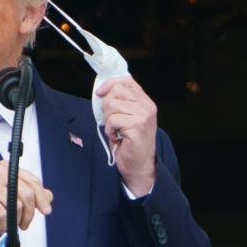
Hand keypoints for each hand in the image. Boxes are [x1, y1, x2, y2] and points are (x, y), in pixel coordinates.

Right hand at [0, 161, 52, 242]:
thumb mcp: (7, 198)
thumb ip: (27, 195)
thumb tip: (49, 196)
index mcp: (5, 168)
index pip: (33, 180)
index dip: (42, 197)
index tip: (46, 210)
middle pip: (28, 193)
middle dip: (30, 214)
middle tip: (24, 225)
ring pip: (17, 206)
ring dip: (16, 222)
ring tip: (7, 226)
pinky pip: (4, 215)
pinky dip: (3, 226)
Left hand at [96, 77, 156, 196]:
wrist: (139, 165)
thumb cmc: (129, 143)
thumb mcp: (126, 118)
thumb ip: (121, 102)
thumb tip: (102, 90)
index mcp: (145, 101)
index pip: (126, 81)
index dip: (109, 84)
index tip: (99, 93)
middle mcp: (147, 106)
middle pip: (116, 90)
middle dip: (106, 106)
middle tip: (111, 121)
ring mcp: (143, 115)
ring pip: (112, 104)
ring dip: (108, 120)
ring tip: (115, 130)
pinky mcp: (137, 125)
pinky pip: (112, 119)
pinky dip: (110, 130)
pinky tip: (117, 137)